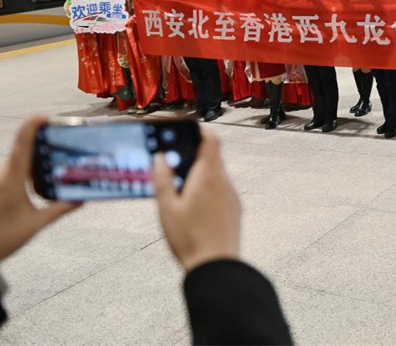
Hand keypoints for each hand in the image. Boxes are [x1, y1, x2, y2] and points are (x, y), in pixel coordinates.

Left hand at [0, 116, 81, 260]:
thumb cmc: (3, 237)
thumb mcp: (36, 224)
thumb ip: (60, 209)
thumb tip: (82, 199)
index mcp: (11, 178)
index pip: (22, 142)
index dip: (33, 125)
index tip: (47, 117)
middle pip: (20, 155)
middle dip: (39, 151)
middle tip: (58, 154)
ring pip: (12, 168)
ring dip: (28, 168)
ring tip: (46, 178)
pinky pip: (3, 178)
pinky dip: (17, 178)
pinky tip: (26, 195)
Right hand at [154, 128, 240, 272]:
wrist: (216, 268)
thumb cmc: (189, 238)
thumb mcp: (166, 208)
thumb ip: (162, 179)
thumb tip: (160, 157)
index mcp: (209, 175)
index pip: (211, 139)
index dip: (199, 129)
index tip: (186, 128)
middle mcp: (225, 182)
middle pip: (212, 157)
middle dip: (193, 156)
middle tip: (172, 163)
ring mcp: (232, 196)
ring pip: (216, 175)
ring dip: (199, 175)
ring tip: (179, 189)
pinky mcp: (235, 210)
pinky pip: (221, 191)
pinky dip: (207, 190)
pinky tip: (192, 207)